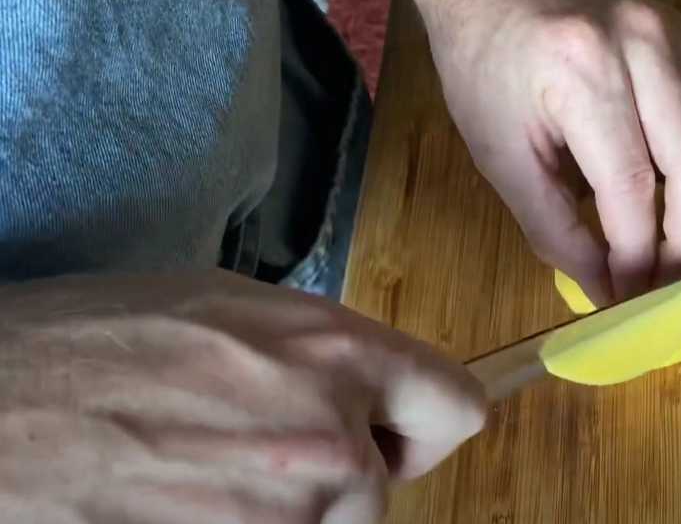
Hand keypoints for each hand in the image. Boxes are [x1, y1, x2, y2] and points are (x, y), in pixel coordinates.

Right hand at [0, 271, 484, 522]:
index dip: (420, 423)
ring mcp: (291, 514)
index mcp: (334, 352)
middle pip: (384, 486)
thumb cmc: (90, 345)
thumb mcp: (227, 309)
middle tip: (252, 453)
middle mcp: (330, 438)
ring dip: (284, 512)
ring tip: (200, 476)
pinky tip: (179, 502)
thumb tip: (356, 387)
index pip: (457, 405)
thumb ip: (314, 355)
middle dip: (336, 478)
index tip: (391, 432)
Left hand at [419, 0, 680, 303]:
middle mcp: (643, 46)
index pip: (630, 187)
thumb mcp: (497, 152)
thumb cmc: (483, 64)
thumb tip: (605, 287)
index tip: (625, 299)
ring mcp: (680, 37)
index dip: (635, 258)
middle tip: (667, 291)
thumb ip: (552, 227)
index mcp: (581, 71)